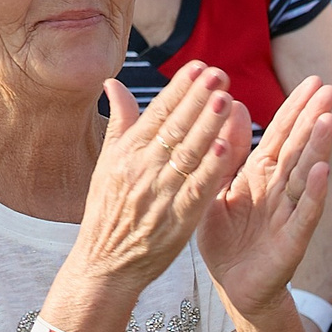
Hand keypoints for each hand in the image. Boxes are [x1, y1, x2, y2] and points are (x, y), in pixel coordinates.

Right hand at [68, 64, 249, 291]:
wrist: (105, 264)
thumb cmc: (109, 211)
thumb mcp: (108, 164)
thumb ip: (119, 122)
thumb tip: (112, 82)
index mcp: (126, 154)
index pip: (156, 114)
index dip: (179, 90)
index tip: (199, 66)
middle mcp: (141, 170)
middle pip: (173, 128)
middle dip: (197, 99)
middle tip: (219, 73)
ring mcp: (159, 194)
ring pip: (187, 154)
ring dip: (207, 126)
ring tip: (226, 99)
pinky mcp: (176, 220)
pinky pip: (195, 190)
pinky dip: (209, 169)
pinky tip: (223, 147)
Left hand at [199, 74, 331, 320]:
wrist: (233, 287)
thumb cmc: (226, 241)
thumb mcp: (214, 190)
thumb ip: (225, 153)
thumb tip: (235, 107)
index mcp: (260, 175)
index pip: (281, 135)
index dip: (296, 108)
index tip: (312, 81)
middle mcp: (280, 190)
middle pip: (299, 148)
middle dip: (314, 118)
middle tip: (331, 88)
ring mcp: (289, 214)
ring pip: (306, 176)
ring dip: (318, 149)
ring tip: (328, 120)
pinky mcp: (292, 241)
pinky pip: (305, 214)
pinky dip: (314, 194)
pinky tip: (322, 173)